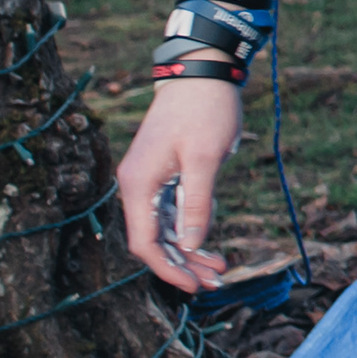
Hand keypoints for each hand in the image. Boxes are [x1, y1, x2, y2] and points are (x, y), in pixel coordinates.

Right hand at [116, 79, 240, 292]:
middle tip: (216, 281)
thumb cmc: (204, 110)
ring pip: (164, 228)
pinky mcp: (163, 174)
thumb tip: (190, 245)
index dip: (169, 268)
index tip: (195, 285)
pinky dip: (189, 229)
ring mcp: (148, 180)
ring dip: (188, 250)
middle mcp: (137, 185)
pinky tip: (208, 243)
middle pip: (154, 240)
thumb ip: (197, 203)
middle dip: (182, 264)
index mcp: (139, 184)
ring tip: (219, 269)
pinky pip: (171, 212)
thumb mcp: (206, 159)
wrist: (202, 72)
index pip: (145, 243)